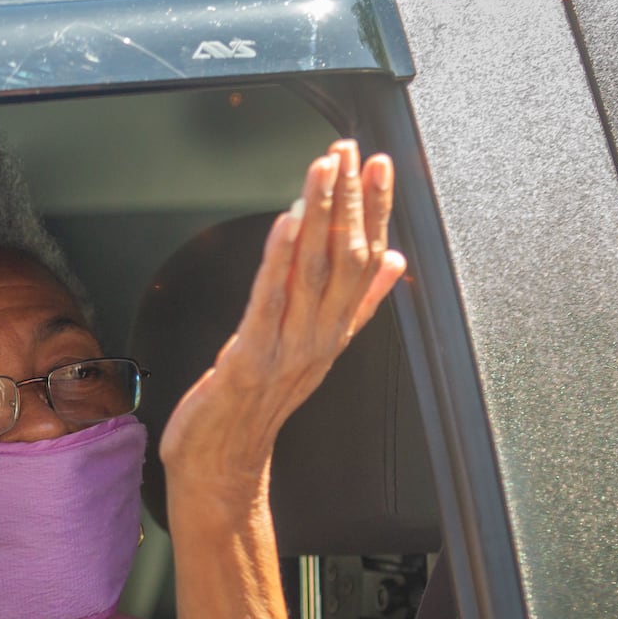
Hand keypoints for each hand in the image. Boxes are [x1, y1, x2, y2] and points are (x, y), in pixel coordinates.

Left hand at [158, 139, 406, 496]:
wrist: (223, 468)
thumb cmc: (256, 408)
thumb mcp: (313, 351)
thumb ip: (357, 307)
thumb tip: (394, 265)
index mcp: (333, 333)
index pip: (367, 261)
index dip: (376, 211)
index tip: (381, 167)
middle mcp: (318, 338)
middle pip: (346, 259)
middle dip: (351, 199)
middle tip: (353, 150)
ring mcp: (287, 349)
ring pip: (313, 272)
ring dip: (321, 215)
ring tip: (325, 169)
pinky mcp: (249, 358)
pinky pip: (269, 301)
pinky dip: (280, 260)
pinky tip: (287, 222)